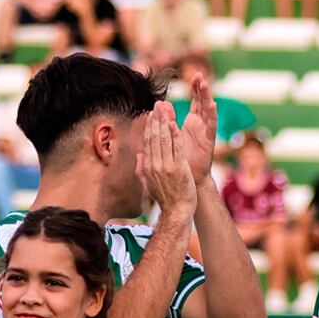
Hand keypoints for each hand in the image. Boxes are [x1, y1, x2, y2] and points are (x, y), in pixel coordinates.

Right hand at [140, 101, 197, 220]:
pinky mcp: (179, 168)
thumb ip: (141, 169)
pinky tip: (174, 124)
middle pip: (154, 138)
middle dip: (156, 120)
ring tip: (165, 109)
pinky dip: (175, 135)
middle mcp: (155, 165)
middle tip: (157, 105)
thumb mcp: (148, 185)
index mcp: (148, 167)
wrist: (176, 212)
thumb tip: (139, 155)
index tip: (150, 115)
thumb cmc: (165, 199)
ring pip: (164, 140)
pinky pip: (177, 148)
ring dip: (164, 122)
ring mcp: (167, 166)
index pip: (147, 142)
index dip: (149, 127)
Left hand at [179, 74, 217, 183]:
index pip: (195, 102)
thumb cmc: (181, 159)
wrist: (188, 180)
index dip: (195, 89)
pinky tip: (212, 104)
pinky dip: (212, 115)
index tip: (194, 75)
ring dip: (206, 97)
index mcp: (192, 124)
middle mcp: (201, 126)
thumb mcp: (172, 136)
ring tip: (205, 84)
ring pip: (207, 111)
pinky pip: (211, 126)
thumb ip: (169, 120)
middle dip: (201, 89)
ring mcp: (206, 133)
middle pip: (202, 103)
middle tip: (199, 74)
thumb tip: (162, 104)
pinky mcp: (209, 141)